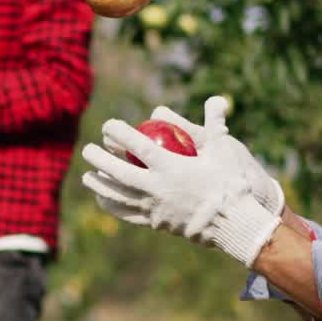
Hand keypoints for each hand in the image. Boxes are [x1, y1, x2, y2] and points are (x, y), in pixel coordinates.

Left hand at [84, 114, 284, 266]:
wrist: (234, 222)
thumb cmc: (231, 182)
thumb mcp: (224, 149)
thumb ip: (212, 124)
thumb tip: (217, 98)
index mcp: (171, 166)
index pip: (137, 145)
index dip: (119, 133)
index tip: (108, 125)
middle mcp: (157, 187)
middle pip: (119, 171)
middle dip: (99, 159)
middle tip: (88, 149)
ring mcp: (155, 207)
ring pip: (119, 195)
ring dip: (100, 184)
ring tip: (88, 176)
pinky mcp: (156, 222)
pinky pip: (128, 214)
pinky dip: (112, 206)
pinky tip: (103, 199)